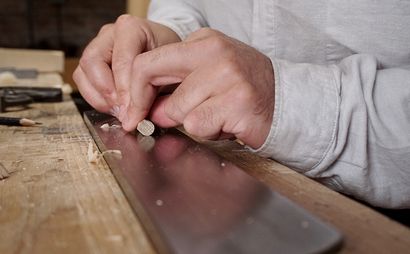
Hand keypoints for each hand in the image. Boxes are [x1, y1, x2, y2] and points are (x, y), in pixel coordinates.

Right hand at [72, 15, 179, 116]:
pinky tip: (113, 107)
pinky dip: (96, 99)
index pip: (121, 60)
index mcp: (131, 28)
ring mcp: (98, 46)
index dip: (124, 89)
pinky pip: (83, 81)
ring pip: (82, 73)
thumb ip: (154, 88)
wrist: (167, 51)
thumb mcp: (168, 69)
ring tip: (118, 111)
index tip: (131, 110)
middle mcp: (110, 34)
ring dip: (99, 98)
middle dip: (107, 92)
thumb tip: (135, 115)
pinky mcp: (92, 62)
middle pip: (92, 62)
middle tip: (122, 111)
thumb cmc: (169, 57)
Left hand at [123, 28, 274, 147]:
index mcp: (204, 41)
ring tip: (216, 115)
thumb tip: (145, 110)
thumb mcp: (207, 77)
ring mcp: (228, 76)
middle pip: (151, 77)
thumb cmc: (243, 91)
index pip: (148, 61)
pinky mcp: (237, 102)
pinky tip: (227, 123)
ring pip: (176, 110)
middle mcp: (215, 52)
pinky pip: (198, 126)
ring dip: (192, 122)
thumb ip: (175, 86)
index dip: (134, 90)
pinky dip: (209, 132)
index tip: (133, 111)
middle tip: (159, 121)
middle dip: (148, 107)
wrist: (288, 101)